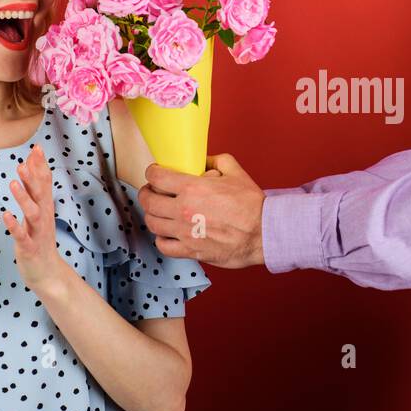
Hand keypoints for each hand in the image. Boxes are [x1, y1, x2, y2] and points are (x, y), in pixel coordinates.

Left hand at [0, 143, 68, 292]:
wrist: (47, 273)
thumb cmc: (40, 241)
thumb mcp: (39, 213)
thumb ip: (34, 192)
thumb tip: (29, 168)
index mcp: (45, 209)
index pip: (45, 184)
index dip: (41, 167)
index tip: (36, 148)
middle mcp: (44, 218)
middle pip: (41, 194)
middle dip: (34, 177)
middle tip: (27, 159)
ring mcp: (37, 233)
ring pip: (32, 213)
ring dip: (24, 198)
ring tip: (13, 183)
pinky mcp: (29, 248)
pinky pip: (22, 236)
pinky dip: (14, 225)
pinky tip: (5, 215)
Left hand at [138, 153, 264, 268]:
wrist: (264, 232)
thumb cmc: (251, 205)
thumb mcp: (235, 171)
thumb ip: (215, 161)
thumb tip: (202, 161)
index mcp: (192, 188)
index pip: (156, 177)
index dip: (152, 172)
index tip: (155, 173)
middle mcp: (184, 210)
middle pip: (148, 201)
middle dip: (146, 193)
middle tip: (151, 191)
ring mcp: (185, 232)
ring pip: (152, 223)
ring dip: (152, 215)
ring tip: (159, 212)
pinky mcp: (191, 250)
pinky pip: (163, 246)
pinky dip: (161, 239)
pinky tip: (168, 233)